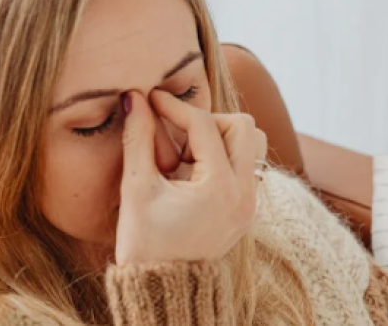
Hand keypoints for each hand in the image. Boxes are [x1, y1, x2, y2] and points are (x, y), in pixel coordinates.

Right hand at [114, 90, 266, 264]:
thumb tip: (134, 98)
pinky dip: (225, 158)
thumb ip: (138, 138)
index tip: (151, 100)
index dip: (174, 107)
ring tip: (189, 157)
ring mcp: (250, 203)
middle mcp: (244, 194)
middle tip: (176, 140)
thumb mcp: (137, 189)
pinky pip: (247, 166)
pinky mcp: (247, 210)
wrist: (162, 289)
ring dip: (222, 138)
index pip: (204, 125)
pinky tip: (194, 173)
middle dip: (207, 122)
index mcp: (219, 188)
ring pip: (253, 144)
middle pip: (242, 126)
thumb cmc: (144, 243)